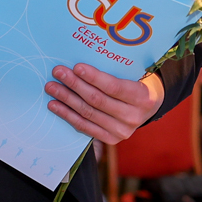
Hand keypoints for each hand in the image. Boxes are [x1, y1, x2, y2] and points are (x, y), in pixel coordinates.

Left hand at [45, 65, 164, 144]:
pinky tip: (55, 106)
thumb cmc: (137, 82)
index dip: (94, 77)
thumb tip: (81, 62)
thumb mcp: (134, 73)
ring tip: (52, 88)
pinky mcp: (111, 139)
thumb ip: (114, 70)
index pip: (114, 87)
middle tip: (58, 72)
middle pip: (97, 100)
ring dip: (66, 99)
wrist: (149, 106)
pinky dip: (68, 115)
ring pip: (88, 113)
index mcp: (142, 97)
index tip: (76, 67)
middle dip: (74, 85)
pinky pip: (85, 127)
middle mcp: (133, 117)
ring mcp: (122, 131)